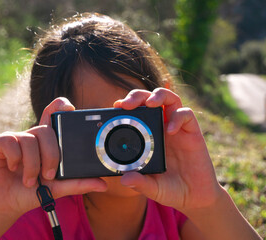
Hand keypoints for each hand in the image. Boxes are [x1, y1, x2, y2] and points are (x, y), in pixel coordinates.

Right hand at [0, 97, 106, 218]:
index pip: (52, 116)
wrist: (4, 206)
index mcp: (44, 142)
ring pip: (30, 138)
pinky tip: (12, 169)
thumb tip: (103, 184)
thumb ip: (78, 183)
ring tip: (29, 181)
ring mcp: (12, 137)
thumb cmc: (30, 193)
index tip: (70, 108)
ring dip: (33, 165)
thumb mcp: (57, 188)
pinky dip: (16, 160)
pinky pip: (11, 142)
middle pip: (46, 130)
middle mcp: (29, 136)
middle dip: (51, 155)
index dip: (60, 106)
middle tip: (48, 175)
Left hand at [114, 88, 221, 211]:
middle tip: (127, 104)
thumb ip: (140, 183)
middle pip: (149, 99)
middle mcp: (161, 128)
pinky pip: (187, 115)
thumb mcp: (152, 187)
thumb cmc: (170, 189)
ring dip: (159, 95)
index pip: (136, 113)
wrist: (195, 197)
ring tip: (150, 103)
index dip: (126, 106)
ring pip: (169, 99)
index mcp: (148, 136)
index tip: (115, 107)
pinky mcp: (193, 132)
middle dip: (138, 96)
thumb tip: (124, 179)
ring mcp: (177, 128)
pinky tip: (170, 130)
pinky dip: (178, 117)